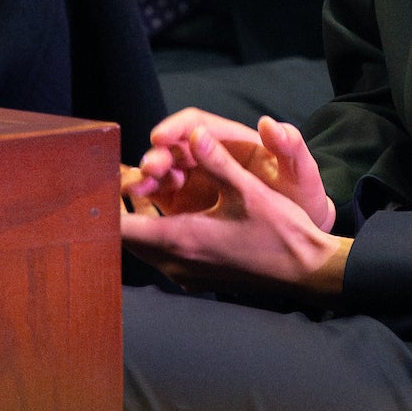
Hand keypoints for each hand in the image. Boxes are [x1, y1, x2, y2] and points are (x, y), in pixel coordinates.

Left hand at [121, 115, 345, 297]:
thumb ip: (217, 161)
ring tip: (146, 187)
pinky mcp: (197, 277)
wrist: (305, 271)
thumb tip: (195, 133)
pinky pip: (163, 254)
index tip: (107, 180)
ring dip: (142, 219)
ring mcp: (186, 274)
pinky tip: (171, 212)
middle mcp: (177, 263)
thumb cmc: (280, 232)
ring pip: (145, 247)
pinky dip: (158, 232)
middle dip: (124, 207)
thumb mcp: (248, 190)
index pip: (122, 228)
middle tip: (126, 176)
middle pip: (128, 238)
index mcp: (182, 240)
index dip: (109, 203)